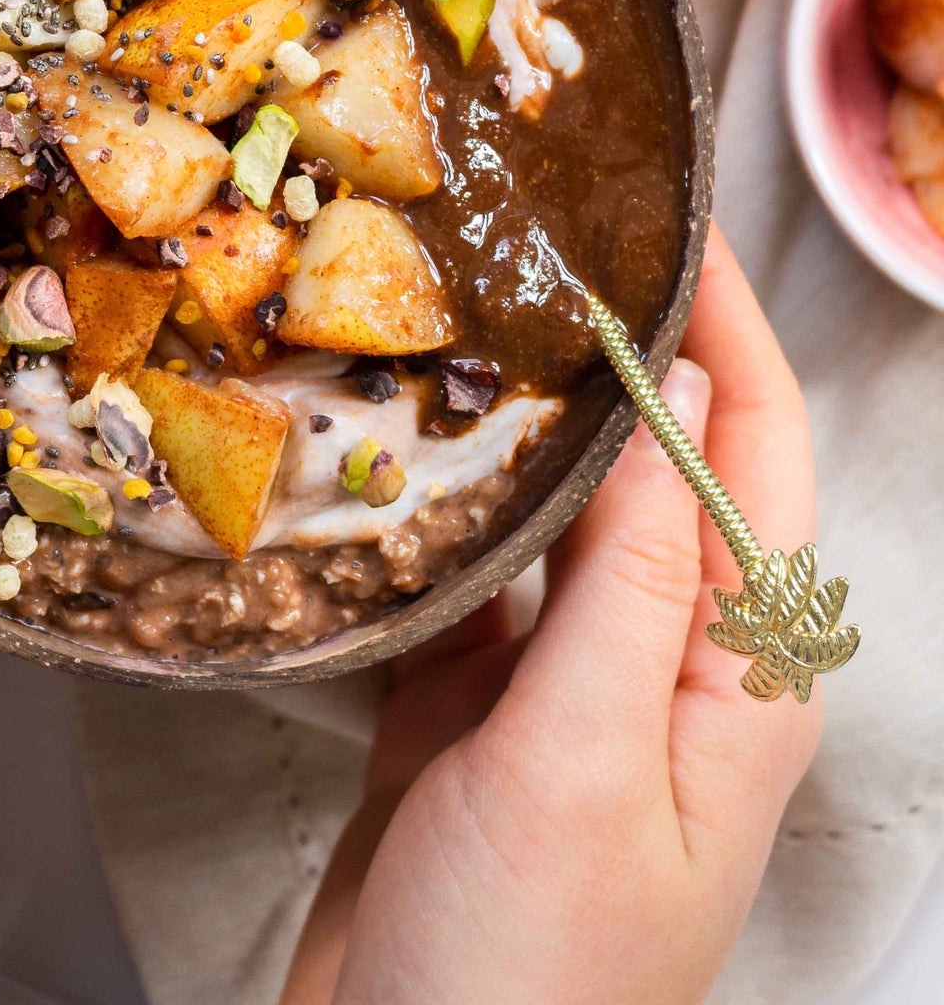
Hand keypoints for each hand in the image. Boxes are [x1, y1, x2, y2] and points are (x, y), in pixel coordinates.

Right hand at [282, 230, 819, 1004]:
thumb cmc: (524, 966)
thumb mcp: (584, 760)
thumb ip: (634, 585)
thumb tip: (679, 406)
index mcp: (737, 684)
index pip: (758, 469)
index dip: (730, 342)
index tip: (677, 231)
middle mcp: (664, 670)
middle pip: (663, 478)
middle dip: (629, 361)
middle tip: (550, 256)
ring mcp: (565, 689)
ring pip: (565, 519)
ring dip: (533, 428)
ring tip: (470, 330)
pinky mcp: (477, 709)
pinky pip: (481, 577)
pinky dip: (453, 511)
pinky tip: (403, 461)